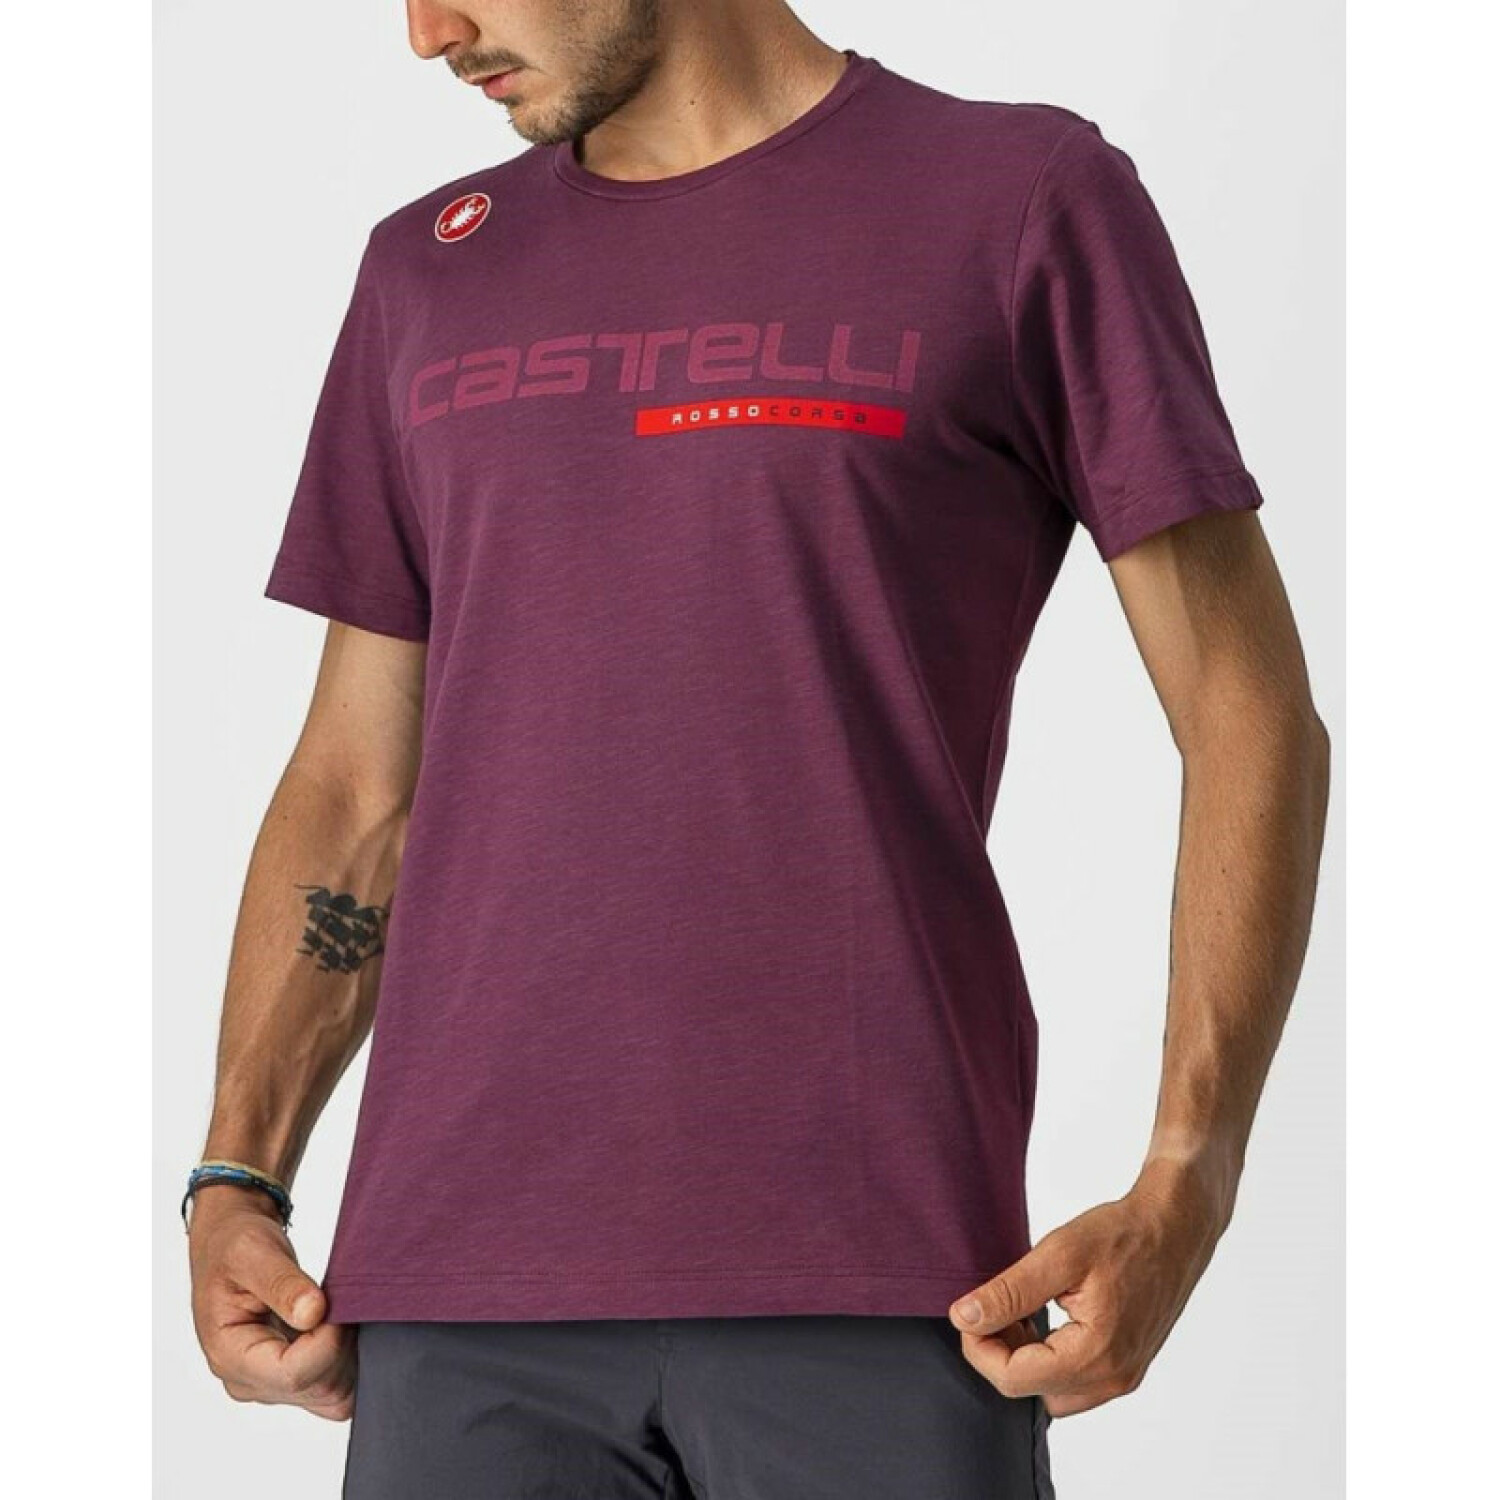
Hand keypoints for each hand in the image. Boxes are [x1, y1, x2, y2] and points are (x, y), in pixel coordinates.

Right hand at [186, 1184, 356, 1420]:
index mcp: (230, 1355)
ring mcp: (270, 1386)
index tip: (334, 1301)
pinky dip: (349, 1361)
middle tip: (342, 1300)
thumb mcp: (252, 1252)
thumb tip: (314, 1313)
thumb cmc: (234, 1248)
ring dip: (349, 1354)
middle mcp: (248, 1382)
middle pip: (318, 1388)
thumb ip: (282, 1283)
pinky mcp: (291, 1381)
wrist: (229, 1249)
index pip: (295, 1374)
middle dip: (342, 1345)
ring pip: (332, 1396)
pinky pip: (334, 1389)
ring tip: (340, 1310)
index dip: (329, 1341)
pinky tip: (343, 1324)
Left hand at [947, 1158, 1227, 1417]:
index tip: (969, 1312)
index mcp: (1096, 1355)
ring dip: (1024, 1357)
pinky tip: (1042, 1317)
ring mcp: (1122, 1377)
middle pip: (1029, 1390)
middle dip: (1000, 1352)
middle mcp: (1113, 1379)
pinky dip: (1048, 1357)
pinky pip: (1073, 1381)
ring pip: (1050, 1390)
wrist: (1174, 1229)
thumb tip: (964, 1318)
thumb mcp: (1057, 1255)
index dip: (979, 1348)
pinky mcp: (1125, 1367)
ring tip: (1019, 1309)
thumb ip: (1009, 1293)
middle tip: (996, 1306)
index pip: (1013, 1379)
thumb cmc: (1122, 1235)